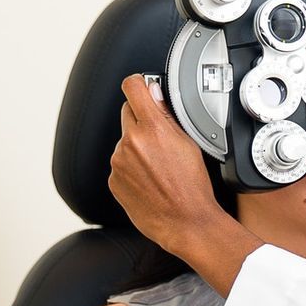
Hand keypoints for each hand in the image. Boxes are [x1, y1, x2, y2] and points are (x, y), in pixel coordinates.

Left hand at [107, 74, 233, 261]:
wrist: (185, 222)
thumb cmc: (192, 188)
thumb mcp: (188, 143)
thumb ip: (166, 115)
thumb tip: (154, 94)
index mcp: (151, 129)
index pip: (133, 87)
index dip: (138, 84)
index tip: (142, 87)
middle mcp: (130, 142)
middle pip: (128, 114)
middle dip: (141, 121)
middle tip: (160, 140)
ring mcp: (118, 162)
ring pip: (125, 142)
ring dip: (137, 149)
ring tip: (159, 169)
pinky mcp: (113, 180)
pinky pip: (120, 165)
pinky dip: (131, 169)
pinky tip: (150, 181)